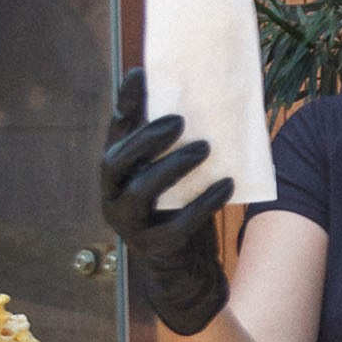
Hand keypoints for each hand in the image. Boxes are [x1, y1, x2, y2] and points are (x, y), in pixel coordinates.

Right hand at [100, 68, 233, 335]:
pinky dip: (204, 203)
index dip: (125, 104)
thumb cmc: (179, 208)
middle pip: (117, 161)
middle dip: (147, 138)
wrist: (185, 269)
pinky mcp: (155, 247)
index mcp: (117, 171)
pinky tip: (228, 184)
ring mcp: (130, 225)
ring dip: (174, 166)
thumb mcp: (174, 173)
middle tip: (181, 121)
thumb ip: (175, 142)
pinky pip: (179, 224)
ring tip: (206, 148)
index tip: (139, 73)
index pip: (116, 131)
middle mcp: (113, 196)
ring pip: (143, 191)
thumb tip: (202, 93)